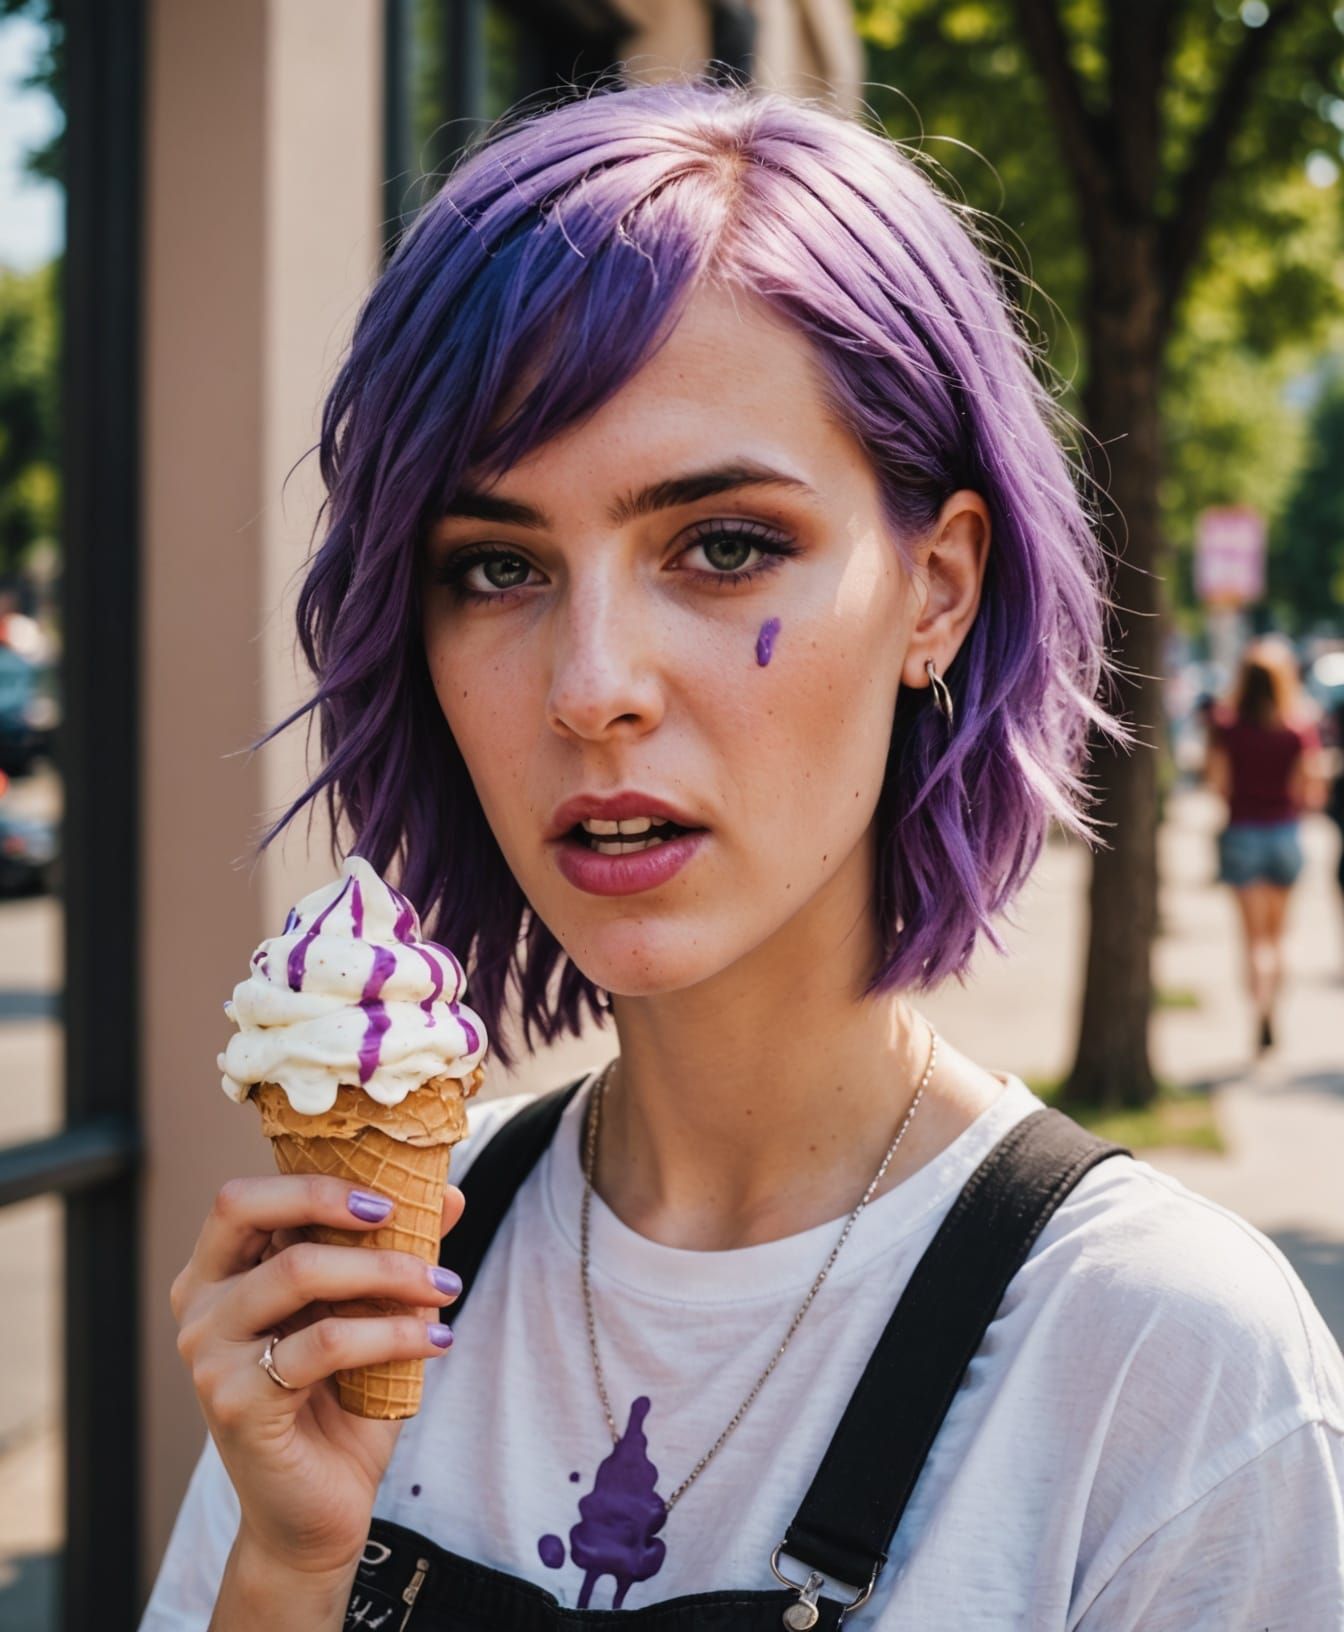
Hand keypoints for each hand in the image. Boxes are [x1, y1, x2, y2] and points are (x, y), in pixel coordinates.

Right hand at [170, 1173, 465, 1579]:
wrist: (317, 1514)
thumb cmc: (339, 1402)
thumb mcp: (369, 1313)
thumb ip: (396, 1252)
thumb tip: (449, 1194)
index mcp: (218, 1275)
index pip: (244, 1198)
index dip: (312, 1182)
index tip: (386, 1195)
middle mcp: (200, 1307)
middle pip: (247, 1212)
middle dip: (330, 1203)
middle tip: (405, 1219)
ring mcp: (209, 1355)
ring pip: (299, 1272)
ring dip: (385, 1271)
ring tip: (443, 1287)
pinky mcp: (237, 1402)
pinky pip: (326, 1342)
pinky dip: (391, 1333)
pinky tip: (435, 1341)